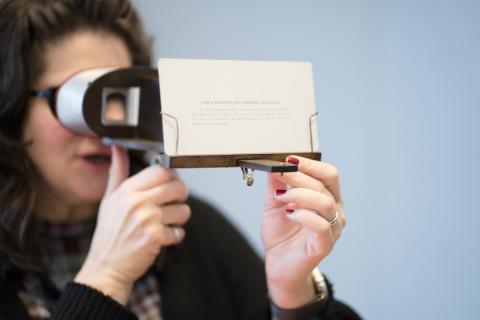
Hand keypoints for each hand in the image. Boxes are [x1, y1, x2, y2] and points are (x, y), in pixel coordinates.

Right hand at [75, 146, 190, 304]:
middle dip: (180, 197)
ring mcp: (147, 220)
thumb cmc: (110, 233)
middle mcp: (137, 202)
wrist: (106, 266)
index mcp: (127, 190)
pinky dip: (174, 237)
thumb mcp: (109, 199)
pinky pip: (180, 231)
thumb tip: (117, 148)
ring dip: (178, 219)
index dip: (172, 177)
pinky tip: (161, 238)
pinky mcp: (155, 238)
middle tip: (171, 204)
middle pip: (178, 187)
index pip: (161, 171)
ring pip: (184, 210)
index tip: (170, 185)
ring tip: (164, 223)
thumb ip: (117, 172)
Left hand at [262, 156, 346, 308]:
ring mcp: (332, 229)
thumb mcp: (274, 203)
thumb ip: (276, 183)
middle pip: (325, 185)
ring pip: (325, 203)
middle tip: (280, 172)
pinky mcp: (324, 245)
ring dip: (299, 194)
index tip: (290, 159)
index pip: (329, 175)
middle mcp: (335, 212)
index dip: (311, 164)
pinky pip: (321, 226)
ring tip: (280, 197)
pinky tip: (289, 214)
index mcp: (327, 198)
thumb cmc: (281, 233)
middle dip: (300, 176)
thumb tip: (275, 163)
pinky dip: (304, 216)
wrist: (277, 263)